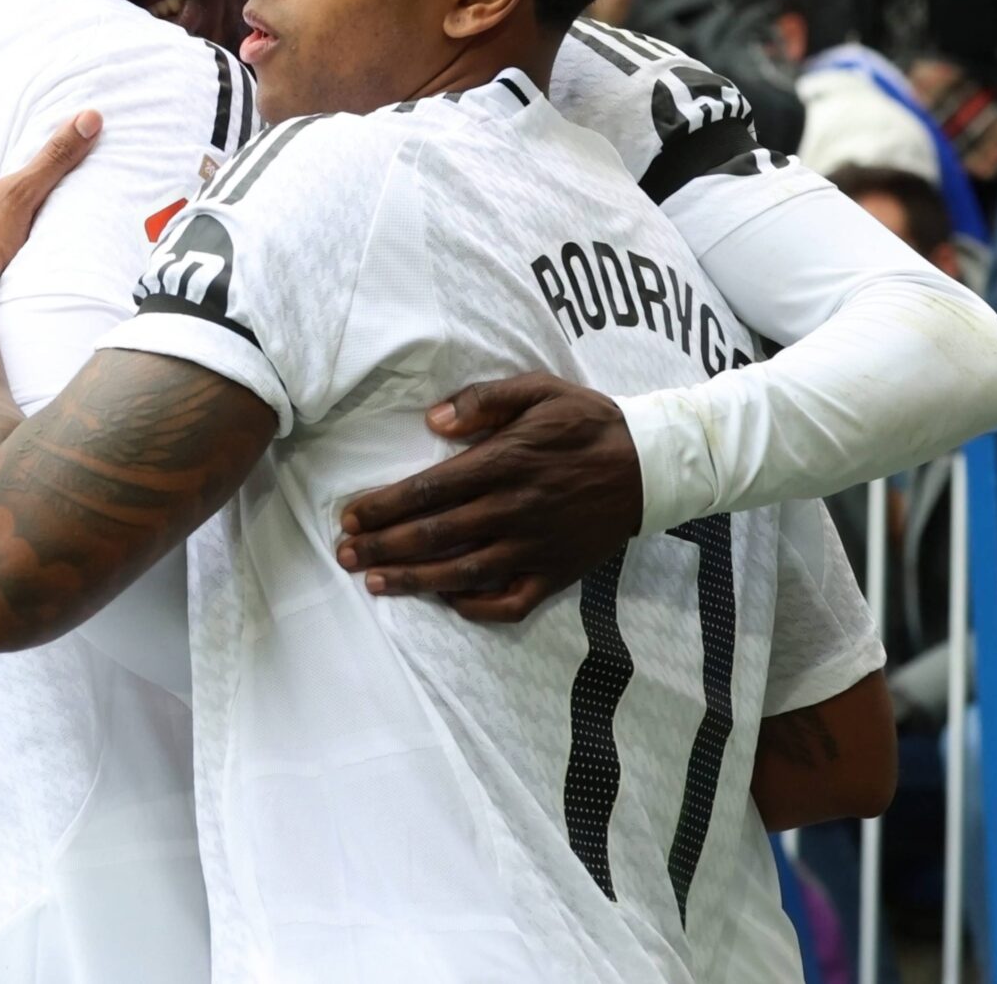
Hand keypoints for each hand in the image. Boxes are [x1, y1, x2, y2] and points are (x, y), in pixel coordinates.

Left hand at [334, 373, 641, 622]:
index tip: (350, 515)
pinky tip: (444, 600)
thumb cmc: (587, 422)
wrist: (652, 464)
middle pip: (435, 534)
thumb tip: (433, 421)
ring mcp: (535, 547)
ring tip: (374, 582)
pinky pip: (509, 601)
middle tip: (345, 554)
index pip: (429, 490)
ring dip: (413, 580)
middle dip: (383, 546)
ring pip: (462, 572)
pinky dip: (474, 607)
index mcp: (505, 462)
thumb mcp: (539, 390)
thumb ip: (484, 401)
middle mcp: (514, 509)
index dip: (384, 506)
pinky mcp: (556, 573)